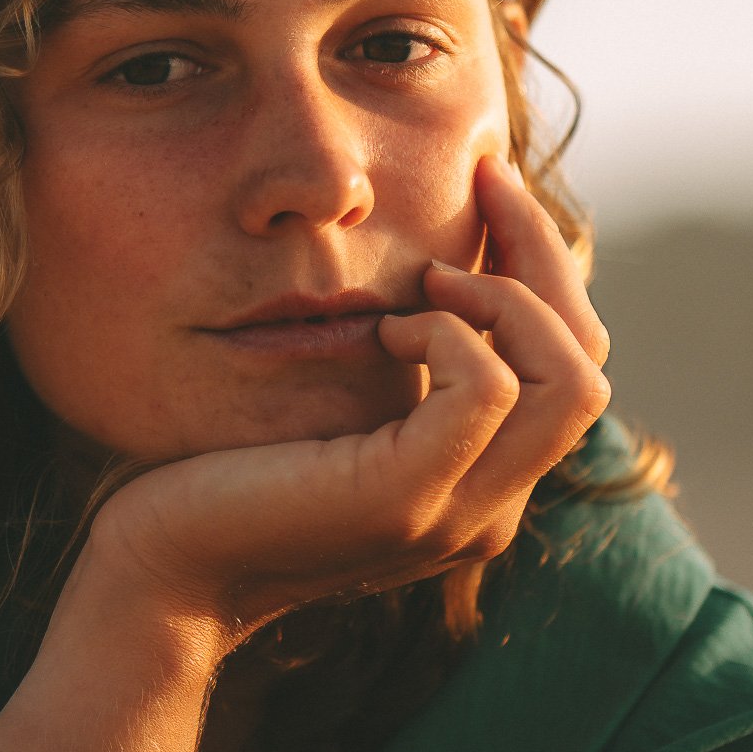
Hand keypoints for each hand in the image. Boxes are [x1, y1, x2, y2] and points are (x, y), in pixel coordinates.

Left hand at [88, 155, 611, 658]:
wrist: (161, 564)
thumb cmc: (228, 470)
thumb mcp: (340, 404)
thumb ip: (403, 365)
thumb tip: (439, 260)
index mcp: (483, 481)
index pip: (577, 364)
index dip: (548, 266)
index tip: (488, 187)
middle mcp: (490, 506)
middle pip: (590, 364)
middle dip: (544, 256)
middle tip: (482, 187)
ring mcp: (456, 512)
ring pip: (571, 381)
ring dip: (506, 297)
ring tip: (426, 277)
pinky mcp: (406, 501)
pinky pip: (485, 388)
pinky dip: (448, 332)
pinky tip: (385, 328)